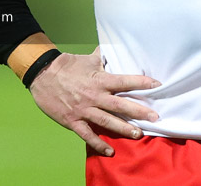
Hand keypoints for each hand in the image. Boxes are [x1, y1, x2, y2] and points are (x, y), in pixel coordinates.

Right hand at [29, 47, 160, 155]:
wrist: (42, 75)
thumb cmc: (66, 66)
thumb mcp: (87, 58)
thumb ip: (104, 57)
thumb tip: (116, 48)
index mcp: (99, 79)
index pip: (125, 81)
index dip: (142, 83)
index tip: (157, 85)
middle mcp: (94, 96)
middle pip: (120, 105)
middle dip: (139, 111)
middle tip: (155, 116)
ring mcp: (84, 110)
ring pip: (107, 121)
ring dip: (124, 128)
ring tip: (139, 134)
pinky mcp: (73, 121)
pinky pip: (88, 135)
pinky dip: (98, 144)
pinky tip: (109, 151)